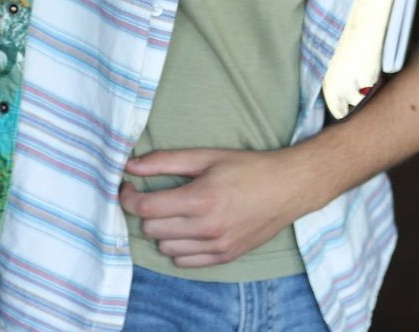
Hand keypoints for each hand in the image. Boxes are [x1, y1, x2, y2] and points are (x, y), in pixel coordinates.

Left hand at [120, 146, 319, 267]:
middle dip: (150, 211)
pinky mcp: (224, 257)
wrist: (289, 187)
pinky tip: (191, 229)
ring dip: (165, 230)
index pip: (146, 208)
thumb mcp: (209, 157)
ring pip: (165, 247)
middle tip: (160, 197)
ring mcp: (216, 245)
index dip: (129, 197)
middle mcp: (207, 227)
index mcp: (202, 198)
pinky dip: (180, 247)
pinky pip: (184, 261)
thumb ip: (166, 161)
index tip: (129, 188)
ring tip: (179, 213)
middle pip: (152, 228)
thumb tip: (131, 166)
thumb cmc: (250, 168)